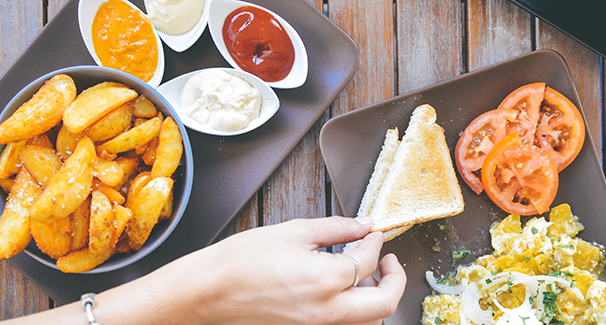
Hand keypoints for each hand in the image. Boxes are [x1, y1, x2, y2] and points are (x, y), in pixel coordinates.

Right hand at [186, 216, 405, 324]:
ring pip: (368, 322)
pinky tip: (342, 292)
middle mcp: (326, 311)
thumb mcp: (293, 232)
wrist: (210, 291)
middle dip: (395, 280)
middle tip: (388, 262)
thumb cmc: (242, 261)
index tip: (372, 234)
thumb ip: (336, 228)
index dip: (374, 243)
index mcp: (324, 280)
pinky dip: (354, 312)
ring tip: (363, 278)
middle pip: (384, 304)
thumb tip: (363, 225)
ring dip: (376, 299)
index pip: (367, 261)